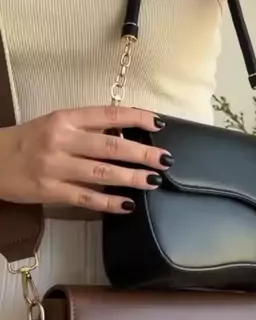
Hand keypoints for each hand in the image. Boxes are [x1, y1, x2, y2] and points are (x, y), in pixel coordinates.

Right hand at [0, 106, 171, 213]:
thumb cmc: (27, 141)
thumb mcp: (54, 124)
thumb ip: (86, 128)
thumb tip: (123, 135)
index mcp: (65, 118)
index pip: (107, 115)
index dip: (136, 118)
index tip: (159, 123)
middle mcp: (61, 140)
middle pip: (110, 146)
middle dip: (142, 153)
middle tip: (164, 159)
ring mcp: (56, 167)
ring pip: (102, 172)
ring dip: (132, 178)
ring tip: (153, 181)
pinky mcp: (51, 191)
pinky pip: (86, 197)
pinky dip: (109, 202)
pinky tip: (127, 204)